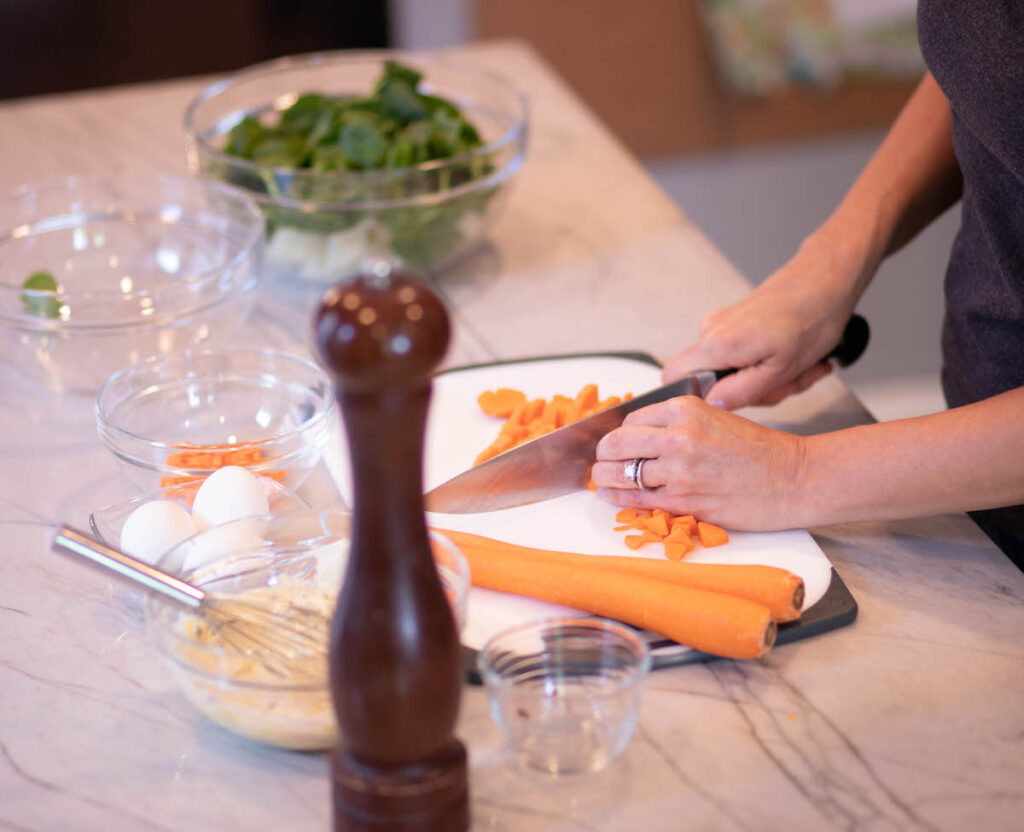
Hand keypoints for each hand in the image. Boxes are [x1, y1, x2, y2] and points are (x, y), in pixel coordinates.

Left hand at [591, 396, 807, 530]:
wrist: (794, 477)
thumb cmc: (759, 450)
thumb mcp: (714, 418)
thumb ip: (678, 423)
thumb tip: (641, 434)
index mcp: (684, 409)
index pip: (629, 421)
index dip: (620, 435)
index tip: (618, 445)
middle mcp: (677, 436)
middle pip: (615, 445)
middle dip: (604, 455)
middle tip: (603, 463)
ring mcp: (679, 470)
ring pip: (620, 473)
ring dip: (606, 479)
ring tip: (604, 481)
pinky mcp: (684, 501)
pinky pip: (636, 500)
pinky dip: (618, 499)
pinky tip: (612, 496)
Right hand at [662, 234, 860, 409]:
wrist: (826, 279)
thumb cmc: (813, 316)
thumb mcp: (781, 369)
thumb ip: (741, 392)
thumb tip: (712, 404)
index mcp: (716, 344)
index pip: (673, 380)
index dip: (700, 398)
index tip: (737, 399)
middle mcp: (710, 332)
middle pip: (710, 382)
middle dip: (752, 391)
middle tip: (785, 383)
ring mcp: (721, 326)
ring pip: (732, 372)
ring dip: (767, 379)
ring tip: (796, 367)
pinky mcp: (733, 323)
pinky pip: (742, 357)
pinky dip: (768, 364)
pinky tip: (791, 357)